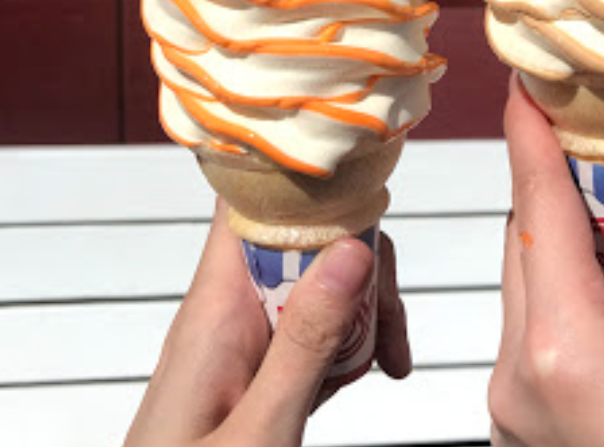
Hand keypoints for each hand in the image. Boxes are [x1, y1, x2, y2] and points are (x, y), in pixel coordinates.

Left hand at [125, 200, 410, 446]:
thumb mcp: (260, 431)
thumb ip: (306, 340)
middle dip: (359, 268)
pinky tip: (351, 378)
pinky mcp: (256, 359)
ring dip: (358, 312)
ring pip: (315, 280)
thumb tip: (351, 249)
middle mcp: (225, 308)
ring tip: (379, 364)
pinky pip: (308, 322)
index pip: (249, 200)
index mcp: (214, 309)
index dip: (304, 182)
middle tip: (389, 333)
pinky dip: (342, 342)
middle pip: (303, 238)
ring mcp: (242, 333)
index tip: (364, 196)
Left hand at [490, 76, 603, 446]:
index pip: (537, 212)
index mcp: (568, 355)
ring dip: (573, 247)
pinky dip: (571, 299)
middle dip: (565, 190)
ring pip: (528, 290)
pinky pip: (535, 336)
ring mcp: (514, 418)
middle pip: (527, 246)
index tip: (523, 86)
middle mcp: (520, 385)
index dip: (529, 138)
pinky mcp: (525, 434)